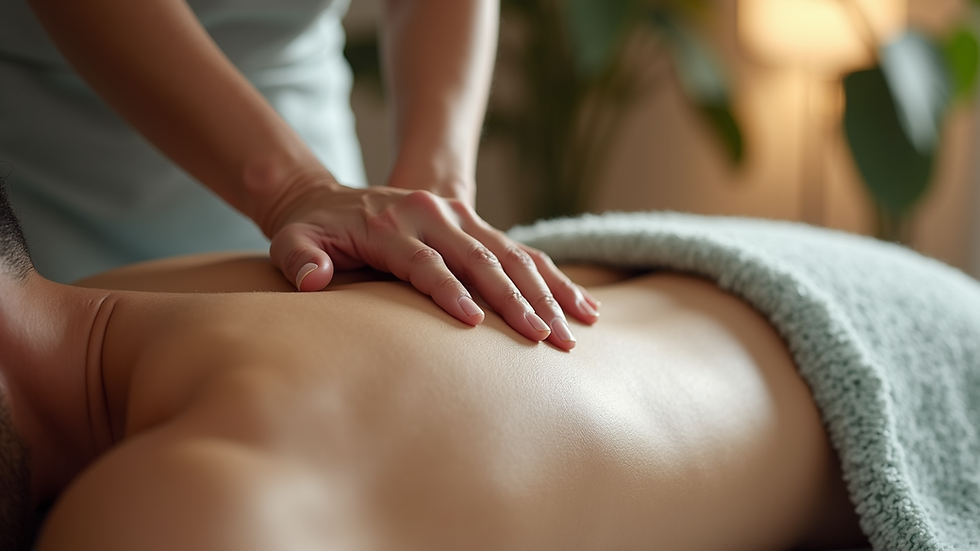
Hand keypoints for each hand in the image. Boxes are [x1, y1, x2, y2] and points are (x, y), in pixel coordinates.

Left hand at [265, 182, 599, 349]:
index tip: (475, 323)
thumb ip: (299, 259)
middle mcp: (432, 216)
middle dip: (517, 300)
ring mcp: (458, 217)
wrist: (327, 196)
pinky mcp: (473, 223)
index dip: (449, 291)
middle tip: (544, 338)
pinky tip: (580, 304)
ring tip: (573, 327)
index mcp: (391, 225)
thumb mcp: (292, 240)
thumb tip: (316, 279)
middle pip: (481, 259)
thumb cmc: (311, 228)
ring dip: (545, 291)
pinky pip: (519, 250)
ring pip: (511, 254)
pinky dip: (550, 277)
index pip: (426, 263)